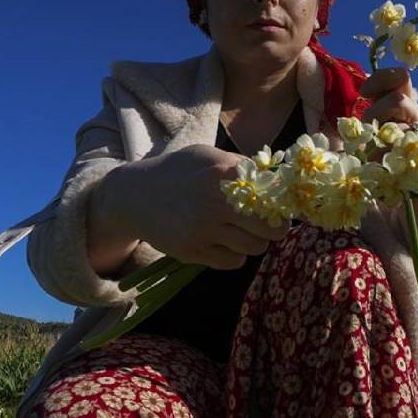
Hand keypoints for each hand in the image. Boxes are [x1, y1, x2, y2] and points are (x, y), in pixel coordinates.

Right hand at [106, 144, 289, 269]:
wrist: (135, 196)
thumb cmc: (178, 172)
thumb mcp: (207, 156)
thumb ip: (240, 165)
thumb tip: (278, 179)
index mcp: (221, 172)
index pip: (271, 194)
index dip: (281, 201)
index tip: (281, 204)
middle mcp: (214, 202)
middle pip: (270, 228)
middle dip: (276, 227)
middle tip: (270, 224)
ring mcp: (203, 230)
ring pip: (255, 247)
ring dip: (256, 241)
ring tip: (244, 230)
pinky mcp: (193, 252)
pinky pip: (234, 262)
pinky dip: (236, 254)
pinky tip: (225, 241)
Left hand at [357, 68, 417, 160]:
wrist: (409, 195)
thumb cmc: (385, 161)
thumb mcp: (376, 132)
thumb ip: (372, 116)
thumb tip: (358, 103)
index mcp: (409, 106)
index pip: (401, 77)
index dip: (380, 79)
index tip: (363, 94)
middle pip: (398, 99)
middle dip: (375, 113)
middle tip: (366, 131)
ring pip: (398, 127)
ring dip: (378, 140)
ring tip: (371, 155)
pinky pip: (400, 152)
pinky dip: (383, 159)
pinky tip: (379, 166)